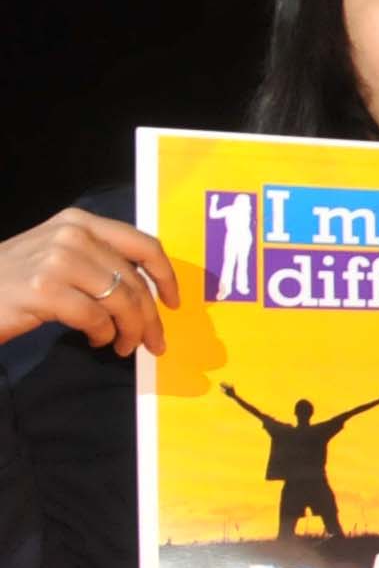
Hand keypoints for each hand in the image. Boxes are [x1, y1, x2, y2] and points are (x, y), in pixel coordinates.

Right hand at [0, 207, 174, 355]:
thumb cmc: (15, 279)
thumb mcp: (58, 255)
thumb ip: (99, 260)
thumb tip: (149, 293)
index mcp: (80, 222)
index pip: (143, 244)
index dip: (166, 276)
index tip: (174, 303)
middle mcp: (71, 235)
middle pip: (135, 281)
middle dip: (150, 318)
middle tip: (154, 343)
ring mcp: (56, 260)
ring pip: (121, 302)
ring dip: (129, 331)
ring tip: (122, 346)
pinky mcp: (43, 290)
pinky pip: (96, 319)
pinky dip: (103, 335)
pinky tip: (97, 340)